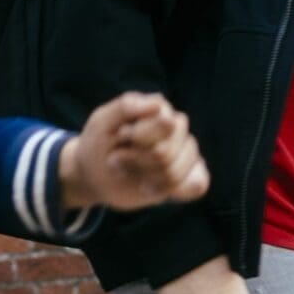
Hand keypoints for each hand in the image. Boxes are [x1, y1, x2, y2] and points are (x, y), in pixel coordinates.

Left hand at [59, 91, 208, 211]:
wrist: (94, 172)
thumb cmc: (98, 142)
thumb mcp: (102, 121)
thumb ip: (126, 107)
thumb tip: (159, 103)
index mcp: (159, 108)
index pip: (166, 124)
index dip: (139, 137)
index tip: (119, 136)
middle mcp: (177, 127)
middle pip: (166, 153)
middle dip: (135, 161)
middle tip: (115, 159)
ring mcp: (185, 152)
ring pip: (176, 173)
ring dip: (143, 177)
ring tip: (128, 171)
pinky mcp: (189, 176)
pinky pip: (198, 184)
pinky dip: (169, 190)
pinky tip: (148, 186)